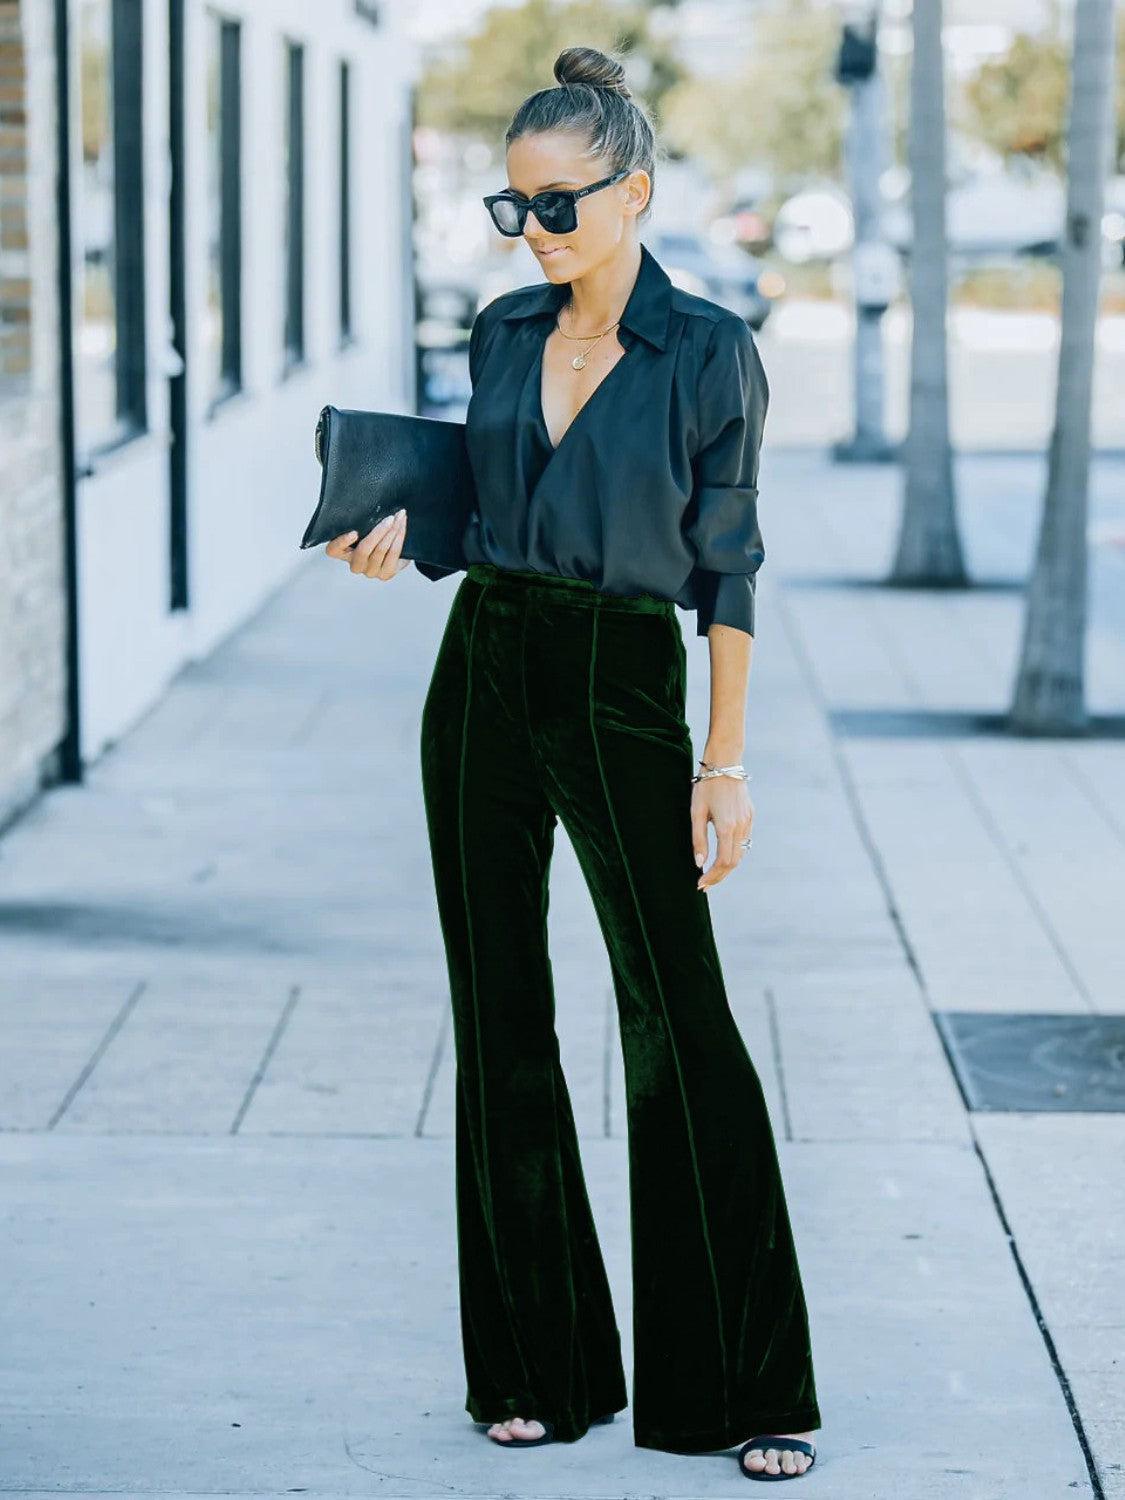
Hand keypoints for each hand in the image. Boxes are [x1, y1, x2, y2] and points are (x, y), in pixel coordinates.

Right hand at [324, 510, 411, 579]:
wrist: (397, 550)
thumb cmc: (376, 535)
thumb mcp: (365, 527)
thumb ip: (361, 521)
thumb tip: (367, 502)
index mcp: (344, 552)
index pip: (333, 551)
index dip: (341, 543)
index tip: (354, 532)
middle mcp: (355, 565)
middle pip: (363, 550)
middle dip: (378, 532)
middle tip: (389, 518)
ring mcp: (370, 571)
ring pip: (381, 550)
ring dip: (392, 531)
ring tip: (399, 517)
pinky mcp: (385, 574)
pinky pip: (393, 553)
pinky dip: (399, 537)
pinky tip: (402, 526)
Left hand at [691, 775, 753, 890]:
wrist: (725, 763)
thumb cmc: (706, 786)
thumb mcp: (696, 812)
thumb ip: (698, 839)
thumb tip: (699, 864)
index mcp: (727, 827)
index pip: (723, 862)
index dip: (712, 877)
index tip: (700, 884)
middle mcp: (741, 826)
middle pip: (734, 862)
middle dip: (719, 876)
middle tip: (704, 885)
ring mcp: (748, 821)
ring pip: (741, 853)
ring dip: (727, 866)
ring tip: (711, 874)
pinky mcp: (750, 816)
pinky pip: (744, 840)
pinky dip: (734, 852)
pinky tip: (722, 855)